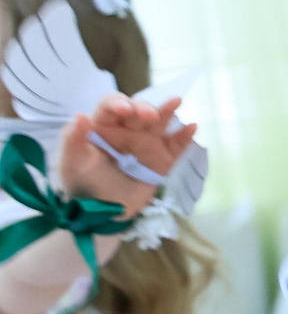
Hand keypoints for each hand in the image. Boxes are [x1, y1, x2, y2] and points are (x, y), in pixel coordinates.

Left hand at [58, 96, 195, 215]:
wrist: (103, 212)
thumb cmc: (83, 184)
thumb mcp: (71, 163)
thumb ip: (72, 139)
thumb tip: (81, 115)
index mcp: (103, 126)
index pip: (110, 106)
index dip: (118, 103)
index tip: (124, 110)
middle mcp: (126, 131)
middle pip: (138, 111)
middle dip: (145, 108)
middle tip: (151, 115)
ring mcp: (146, 145)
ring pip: (159, 123)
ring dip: (168, 111)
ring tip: (176, 101)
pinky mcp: (162, 160)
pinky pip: (176, 146)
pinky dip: (185, 137)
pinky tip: (192, 128)